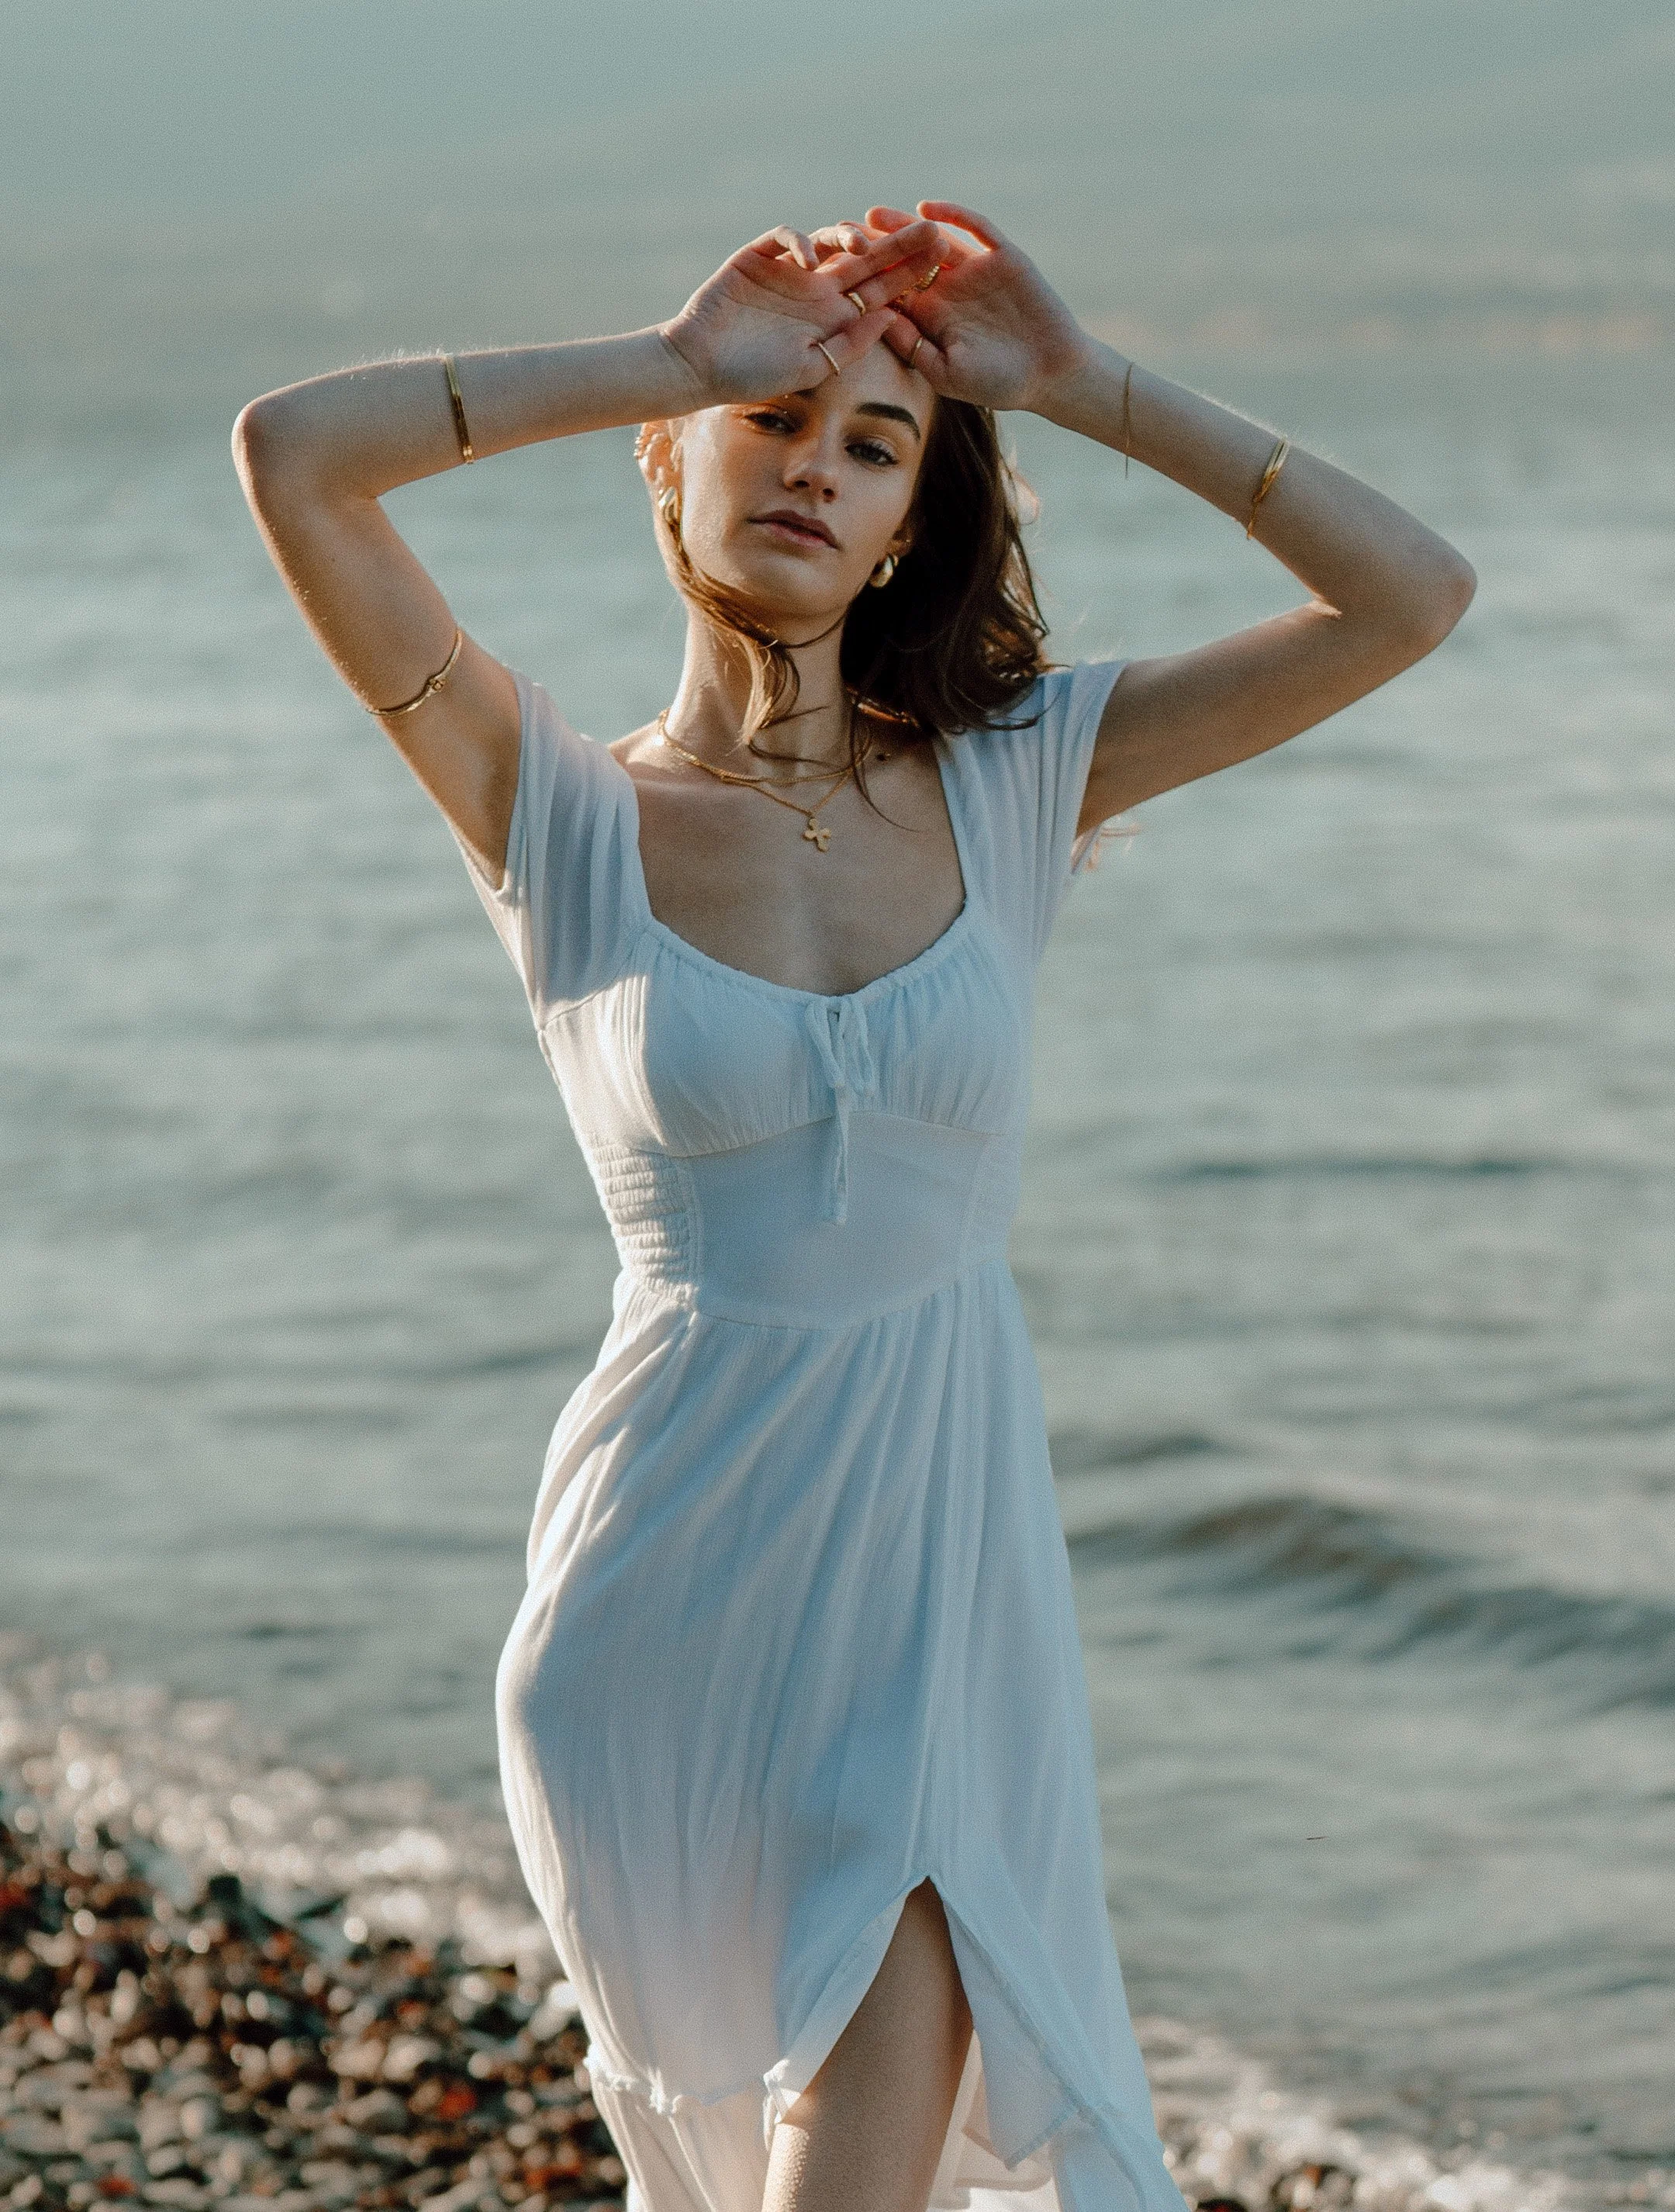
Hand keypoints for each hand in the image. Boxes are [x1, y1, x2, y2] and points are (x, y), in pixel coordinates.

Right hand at [659, 220, 942, 406]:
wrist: (699, 365)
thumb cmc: (754, 377)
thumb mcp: (812, 367)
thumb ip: (851, 343)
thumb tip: (891, 315)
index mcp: (835, 318)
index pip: (880, 291)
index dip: (909, 277)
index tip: (942, 266)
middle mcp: (818, 290)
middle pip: (866, 260)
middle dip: (898, 245)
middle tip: (932, 231)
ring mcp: (790, 271)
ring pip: (831, 241)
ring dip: (851, 237)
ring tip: (863, 245)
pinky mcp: (760, 256)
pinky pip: (787, 238)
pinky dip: (801, 242)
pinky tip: (810, 261)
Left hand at [863, 201, 1095, 412]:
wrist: (1051, 374)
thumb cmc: (998, 383)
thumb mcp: (946, 372)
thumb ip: (912, 347)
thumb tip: (874, 319)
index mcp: (931, 318)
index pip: (891, 293)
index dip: (864, 281)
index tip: (832, 271)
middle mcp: (948, 289)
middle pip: (905, 261)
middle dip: (876, 248)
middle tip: (843, 233)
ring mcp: (975, 270)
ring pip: (933, 241)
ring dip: (905, 227)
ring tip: (873, 215)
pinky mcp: (1002, 256)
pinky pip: (976, 229)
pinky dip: (954, 215)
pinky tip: (928, 207)